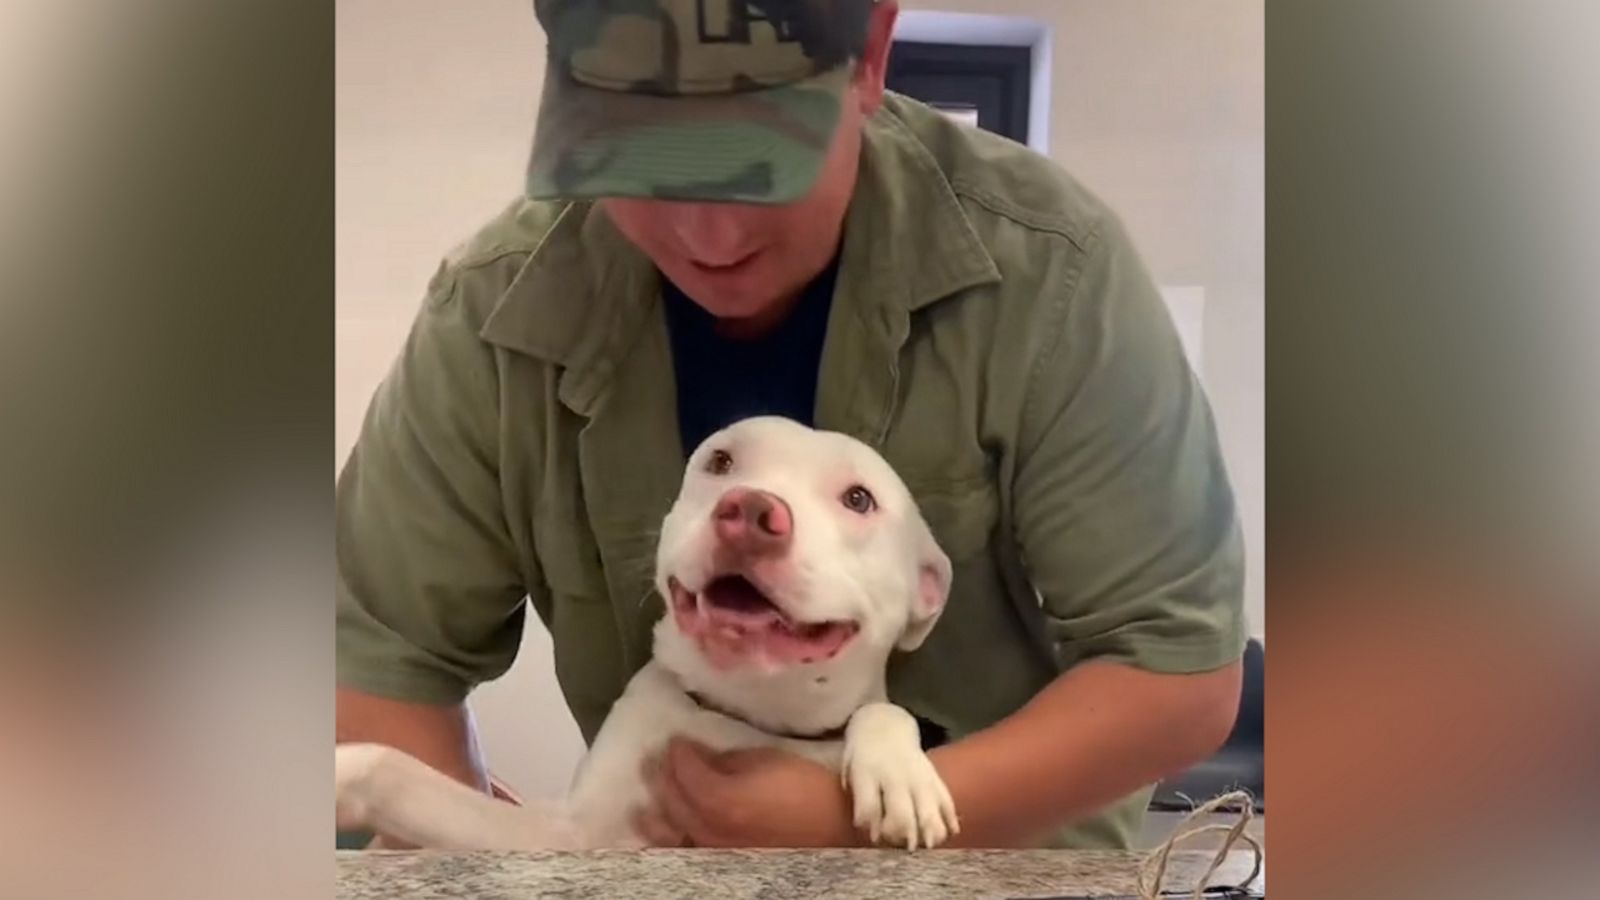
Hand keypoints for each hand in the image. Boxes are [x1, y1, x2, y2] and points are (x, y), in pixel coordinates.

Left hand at [636, 738, 864, 847]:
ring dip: (657, 813)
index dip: (678, 751)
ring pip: (673, 831)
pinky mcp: (725, 860)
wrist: (837, 832)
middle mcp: (708, 828)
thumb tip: (703, 756)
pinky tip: (665, 833)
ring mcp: (714, 849)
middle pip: (672, 799)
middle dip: (662, 776)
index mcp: (719, 798)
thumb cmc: (807, 790)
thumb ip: (728, 760)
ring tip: (644, 803)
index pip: (684, 770)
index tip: (676, 738)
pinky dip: (673, 840)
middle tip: (657, 759)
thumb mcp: (768, 761)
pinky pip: (689, 850)